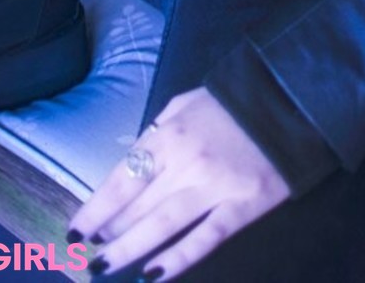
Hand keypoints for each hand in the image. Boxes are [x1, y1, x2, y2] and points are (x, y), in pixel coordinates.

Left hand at [71, 87, 289, 277]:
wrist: (288, 99)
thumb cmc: (229, 103)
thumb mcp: (184, 105)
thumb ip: (156, 135)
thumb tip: (128, 169)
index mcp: (170, 135)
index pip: (121, 180)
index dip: (95, 209)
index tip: (76, 232)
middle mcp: (187, 163)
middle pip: (138, 207)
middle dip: (109, 233)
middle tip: (91, 254)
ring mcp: (216, 187)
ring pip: (163, 226)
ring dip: (129, 250)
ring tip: (104, 268)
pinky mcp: (243, 205)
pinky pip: (205, 238)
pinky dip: (178, 259)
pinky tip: (153, 275)